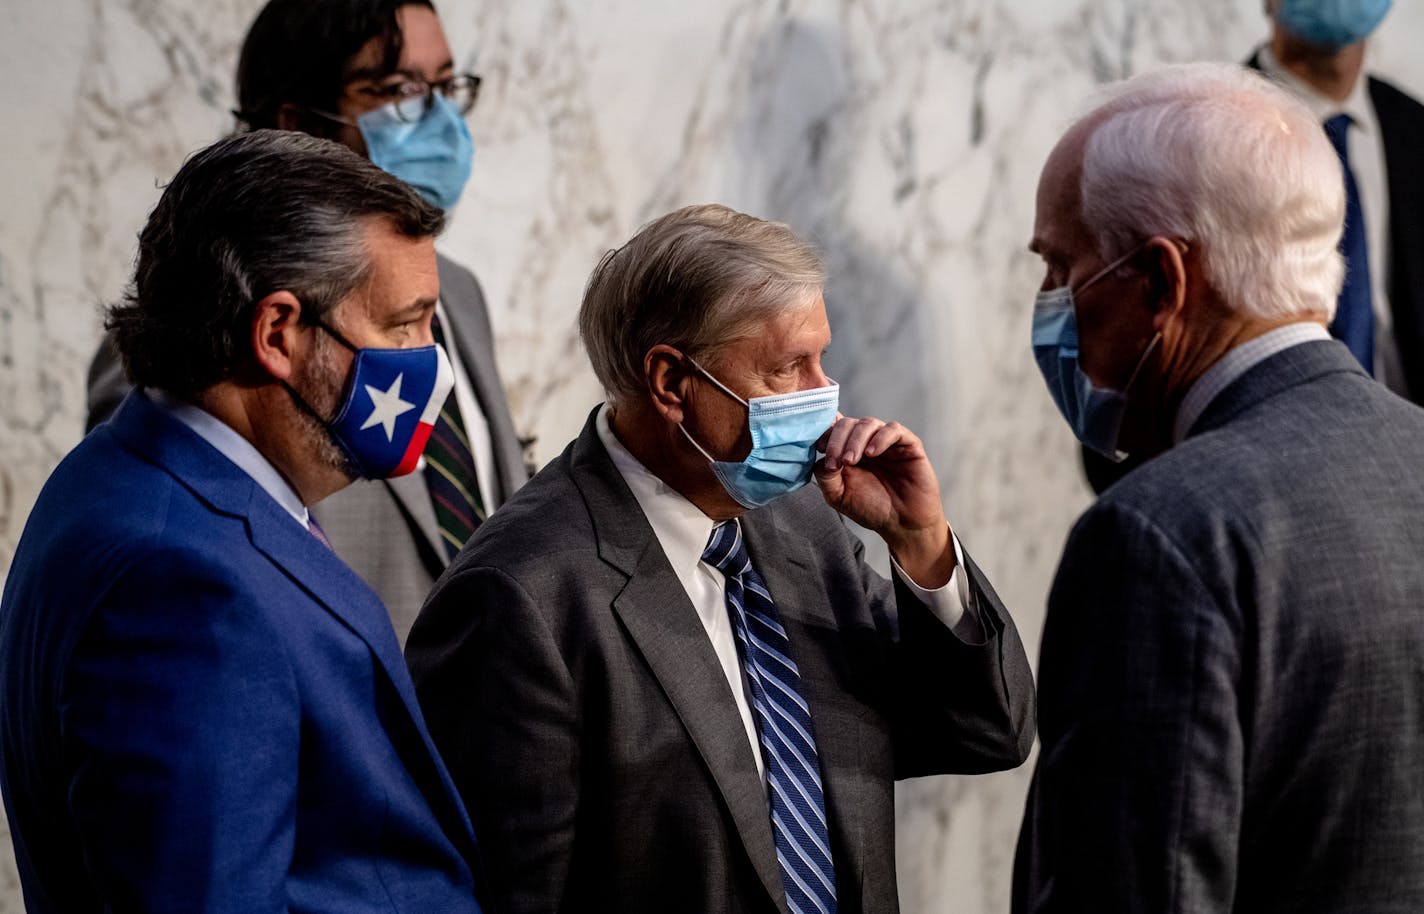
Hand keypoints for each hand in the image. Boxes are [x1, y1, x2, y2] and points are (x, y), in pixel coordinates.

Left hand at [814, 415, 954, 586]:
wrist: (903, 524)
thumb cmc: (872, 509)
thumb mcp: (839, 497)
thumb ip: (825, 477)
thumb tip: (821, 458)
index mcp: (848, 450)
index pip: (832, 427)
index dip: (823, 433)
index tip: (818, 448)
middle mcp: (866, 442)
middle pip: (847, 423)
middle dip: (837, 440)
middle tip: (836, 462)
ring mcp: (887, 442)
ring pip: (868, 423)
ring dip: (855, 440)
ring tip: (850, 461)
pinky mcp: (908, 444)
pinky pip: (894, 429)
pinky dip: (880, 438)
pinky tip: (872, 453)